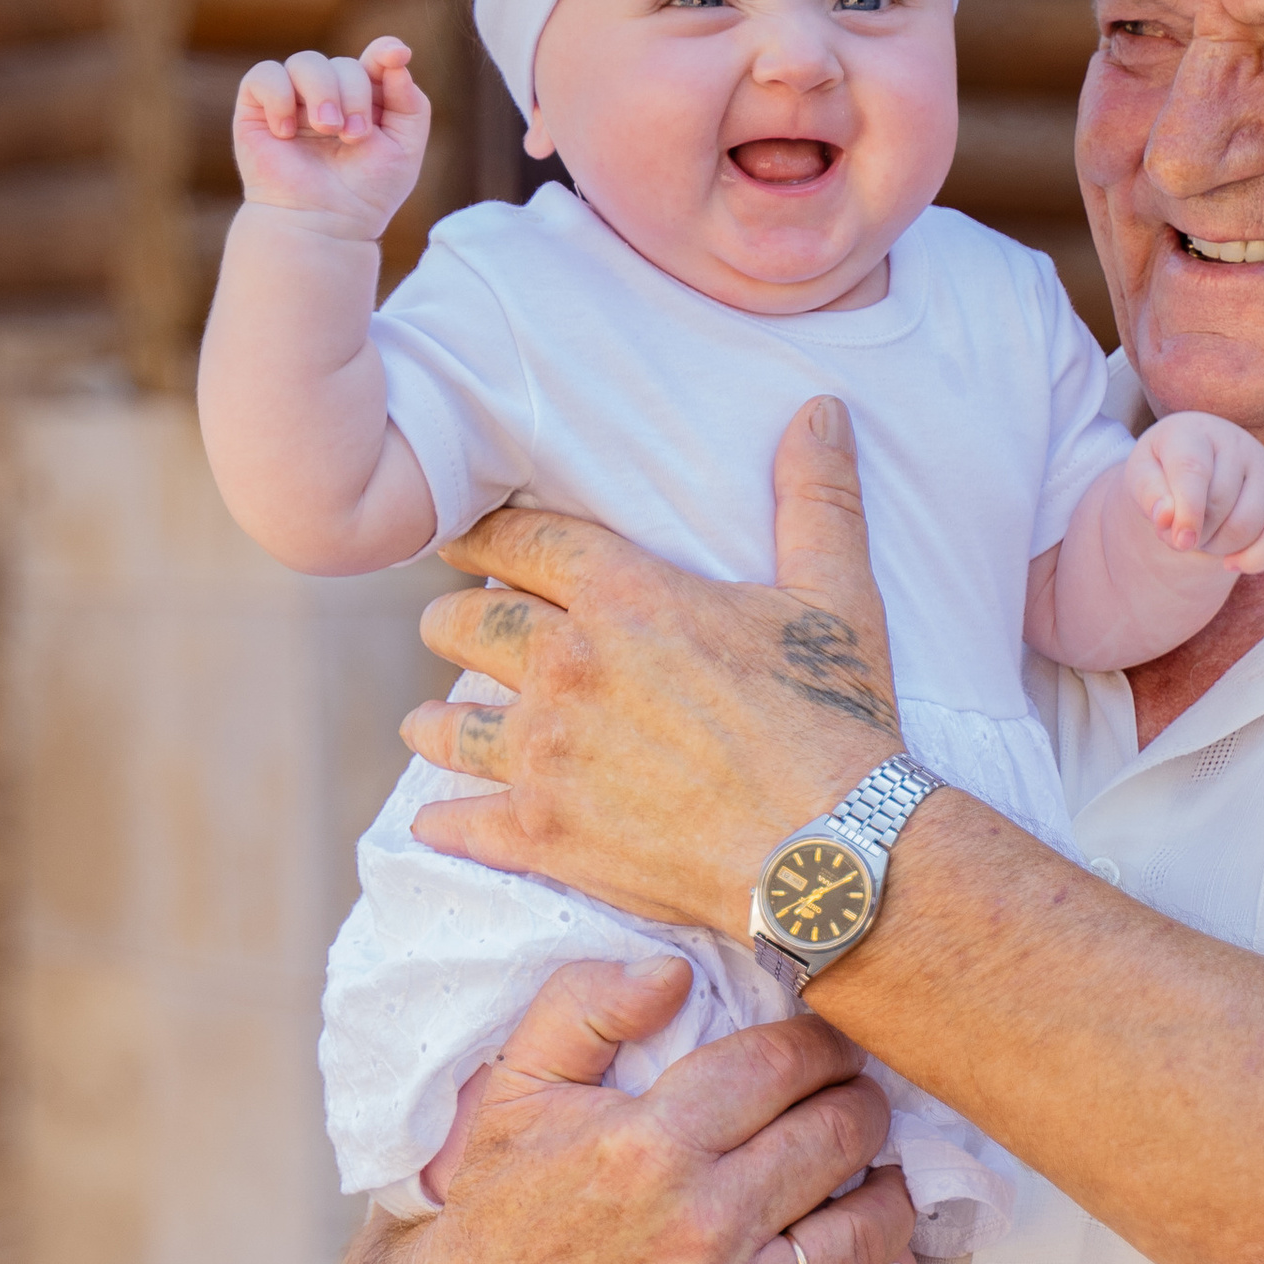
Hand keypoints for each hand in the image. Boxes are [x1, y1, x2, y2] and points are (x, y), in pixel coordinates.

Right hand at [232, 35, 429, 238]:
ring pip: (306, 62)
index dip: (385, 51)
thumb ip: (410, 103)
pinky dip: (279, 98)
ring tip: (327, 130)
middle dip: (355, 96)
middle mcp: (329, 94)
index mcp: (365, 100)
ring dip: (322, 92)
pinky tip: (286, 132)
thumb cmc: (366, 193)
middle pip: (344, 64)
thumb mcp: (404, 150)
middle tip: (355, 137)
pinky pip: (265, 75)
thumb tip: (395, 58)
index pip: (374, 59)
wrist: (325, 225)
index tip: (396, 55)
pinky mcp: (257, 108)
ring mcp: (293, 99)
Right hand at [335, 957, 934, 1263]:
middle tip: (858, 1103)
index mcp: (651, 1140)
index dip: (820, 1045)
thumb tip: (673, 968)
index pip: (782, 1066)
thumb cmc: (499, 1212)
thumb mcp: (514, 1088)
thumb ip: (581, 1004)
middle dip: (860, 1108)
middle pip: (837, 1140)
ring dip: (890, 1199)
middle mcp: (701, 1221)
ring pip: (866, 1236)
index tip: (828, 1045)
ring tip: (879, 1180)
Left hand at [398, 394, 908, 935]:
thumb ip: (817, 499)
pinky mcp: (547, 834)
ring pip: (450, 725)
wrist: (826, 852)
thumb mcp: (836, 597)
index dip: (484, 537)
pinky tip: (432, 822)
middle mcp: (566, 668)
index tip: (461, 542)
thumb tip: (821, 411)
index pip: (523, 543)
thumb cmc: (835, 721)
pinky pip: (467, 822)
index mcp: (624, 598)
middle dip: (450, 622)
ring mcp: (547, 755)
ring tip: (426, 722)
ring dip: (434, 720)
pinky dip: (446, 822)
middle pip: (468, 626)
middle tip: (444, 627)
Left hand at [1131, 412, 1263, 575]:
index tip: (1180, 542)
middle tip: (1182, 533)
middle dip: (1197, 534)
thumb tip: (1166, 518)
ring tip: (1205, 535)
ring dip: (1220, 547)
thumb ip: (1149, 495)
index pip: (1193, 470)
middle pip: (1220, 505)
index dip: (1187, 511)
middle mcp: (1236, 443)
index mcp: (1192, 432)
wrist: (1193, 467)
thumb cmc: (1162, 473)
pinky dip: (1257, 560)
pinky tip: (1232, 563)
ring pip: (1248, 525)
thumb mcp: (1141, 477)